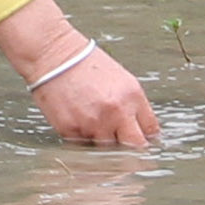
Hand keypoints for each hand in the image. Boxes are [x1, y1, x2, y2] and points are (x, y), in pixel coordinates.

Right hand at [34, 44, 157, 147]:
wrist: (54, 54)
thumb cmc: (86, 64)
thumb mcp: (121, 80)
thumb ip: (133, 106)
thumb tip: (140, 130)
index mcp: (132, 97)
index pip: (150, 130)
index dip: (146, 138)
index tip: (141, 140)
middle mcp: (116, 113)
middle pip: (134, 147)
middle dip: (130, 148)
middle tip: (123, 145)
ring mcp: (94, 124)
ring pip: (106, 150)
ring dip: (103, 142)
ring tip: (93, 122)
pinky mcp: (72, 130)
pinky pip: (83, 145)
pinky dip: (82, 137)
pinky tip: (77, 118)